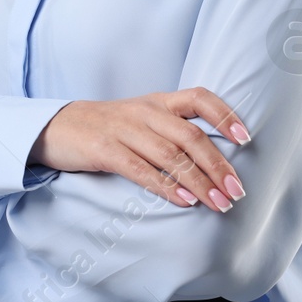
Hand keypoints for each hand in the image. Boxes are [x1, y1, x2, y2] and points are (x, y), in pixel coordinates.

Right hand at [29, 90, 251, 212]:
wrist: (56, 127)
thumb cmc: (106, 127)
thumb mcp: (141, 119)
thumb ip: (172, 130)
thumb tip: (212, 159)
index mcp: (158, 101)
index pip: (200, 97)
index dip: (225, 116)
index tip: (245, 140)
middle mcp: (145, 111)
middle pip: (191, 136)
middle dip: (218, 166)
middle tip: (236, 192)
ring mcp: (125, 130)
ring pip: (171, 156)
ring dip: (198, 182)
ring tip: (218, 203)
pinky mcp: (105, 150)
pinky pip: (142, 170)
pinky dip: (166, 186)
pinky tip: (184, 201)